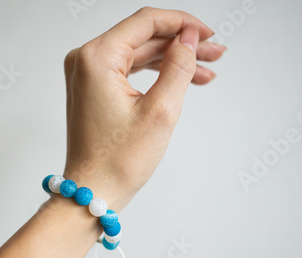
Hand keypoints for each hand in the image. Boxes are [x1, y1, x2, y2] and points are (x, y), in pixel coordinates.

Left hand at [63, 7, 225, 210]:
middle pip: (143, 37)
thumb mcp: (160, 111)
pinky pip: (130, 70)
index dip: (181, 23)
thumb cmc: (117, 161)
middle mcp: (86, 60)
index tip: (207, 34)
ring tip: (206, 70)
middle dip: (182, 44)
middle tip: (215, 53)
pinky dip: (156, 74)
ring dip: (173, 60)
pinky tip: (184, 80)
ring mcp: (88, 74)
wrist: (93, 191)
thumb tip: (188, 39)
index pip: (145, 22)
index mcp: (96, 58)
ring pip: (140, 54)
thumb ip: (178, 67)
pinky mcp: (94, 88)